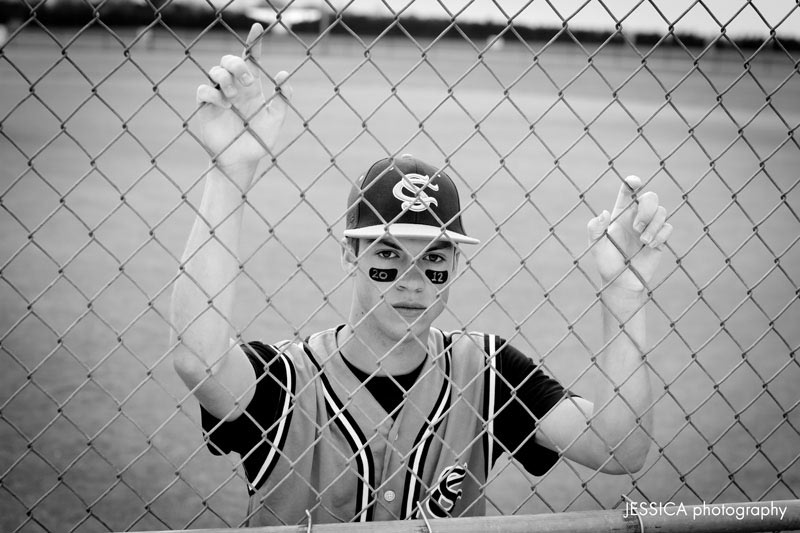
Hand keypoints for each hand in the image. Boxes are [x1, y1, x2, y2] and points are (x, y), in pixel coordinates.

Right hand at [195, 23, 291, 184]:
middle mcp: (235, 87)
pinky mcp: (206, 106)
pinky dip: (214, 94)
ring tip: (235, 98)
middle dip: (237, 65)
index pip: (251, 59)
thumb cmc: (260, 139)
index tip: (258, 28)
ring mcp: (219, 95)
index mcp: (252, 87)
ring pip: (215, 71)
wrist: (243, 159)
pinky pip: (204, 90)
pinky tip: (225, 106)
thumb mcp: (276, 119)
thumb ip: (283, 98)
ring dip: (226, 79)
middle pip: (230, 60)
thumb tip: (284, 75)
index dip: (253, 42)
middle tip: (249, 83)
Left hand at [587, 175, 672, 290]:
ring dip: (653, 225)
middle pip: (650, 197)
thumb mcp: (596, 246)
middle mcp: (636, 216)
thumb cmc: (607, 262)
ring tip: (643, 241)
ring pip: (662, 211)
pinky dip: (661, 235)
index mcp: (620, 213)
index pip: (628, 192)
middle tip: (636, 227)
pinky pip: (668, 227)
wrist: (622, 281)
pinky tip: (649, 246)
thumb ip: (595, 228)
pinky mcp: (660, 237)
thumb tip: (604, 212)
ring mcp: (649, 226)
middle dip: (646, 210)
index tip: (635, 182)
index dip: (632, 183)